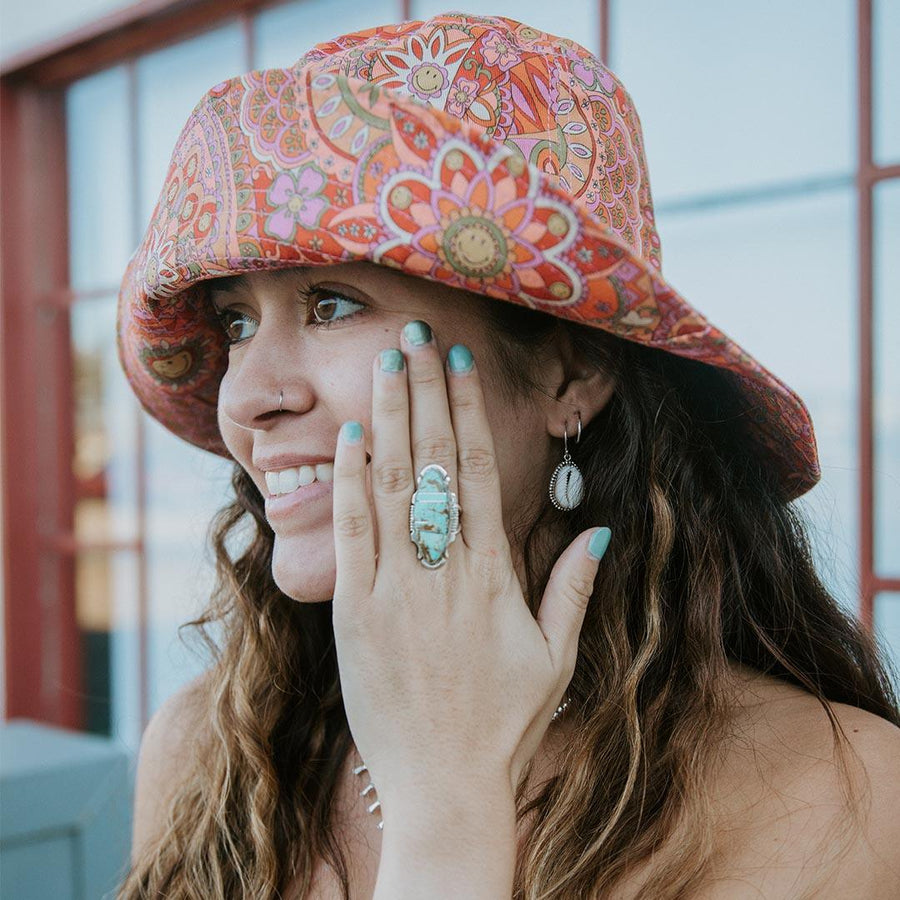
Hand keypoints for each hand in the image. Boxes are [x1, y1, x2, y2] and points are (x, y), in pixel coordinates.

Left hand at [330, 319, 609, 806]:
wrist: (444, 786)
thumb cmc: (503, 723)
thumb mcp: (556, 659)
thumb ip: (573, 588)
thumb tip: (599, 530)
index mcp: (494, 576)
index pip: (482, 473)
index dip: (469, 413)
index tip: (459, 366)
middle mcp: (445, 571)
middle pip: (436, 462)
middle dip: (424, 392)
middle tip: (416, 336)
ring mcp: (396, 589)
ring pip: (392, 485)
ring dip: (388, 418)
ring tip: (383, 363)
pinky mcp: (354, 614)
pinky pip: (351, 534)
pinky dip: (348, 482)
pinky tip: (348, 436)